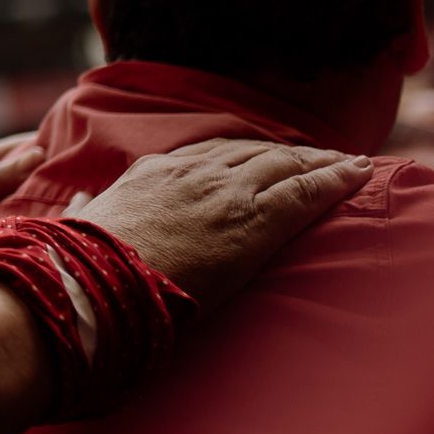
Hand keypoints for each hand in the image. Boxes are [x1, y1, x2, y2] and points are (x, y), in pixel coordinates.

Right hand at [75, 137, 369, 310]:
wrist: (97, 283)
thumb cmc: (84, 264)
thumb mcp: (84, 221)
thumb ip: (87, 205)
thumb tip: (74, 201)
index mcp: (152, 170)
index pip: (210, 152)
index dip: (243, 154)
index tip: (262, 157)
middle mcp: (194, 171)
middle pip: (253, 151)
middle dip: (288, 152)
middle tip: (318, 156)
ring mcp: (227, 192)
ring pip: (286, 163)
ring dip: (320, 161)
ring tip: (346, 163)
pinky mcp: (256, 219)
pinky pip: (307, 189)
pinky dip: (337, 178)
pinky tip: (359, 172)